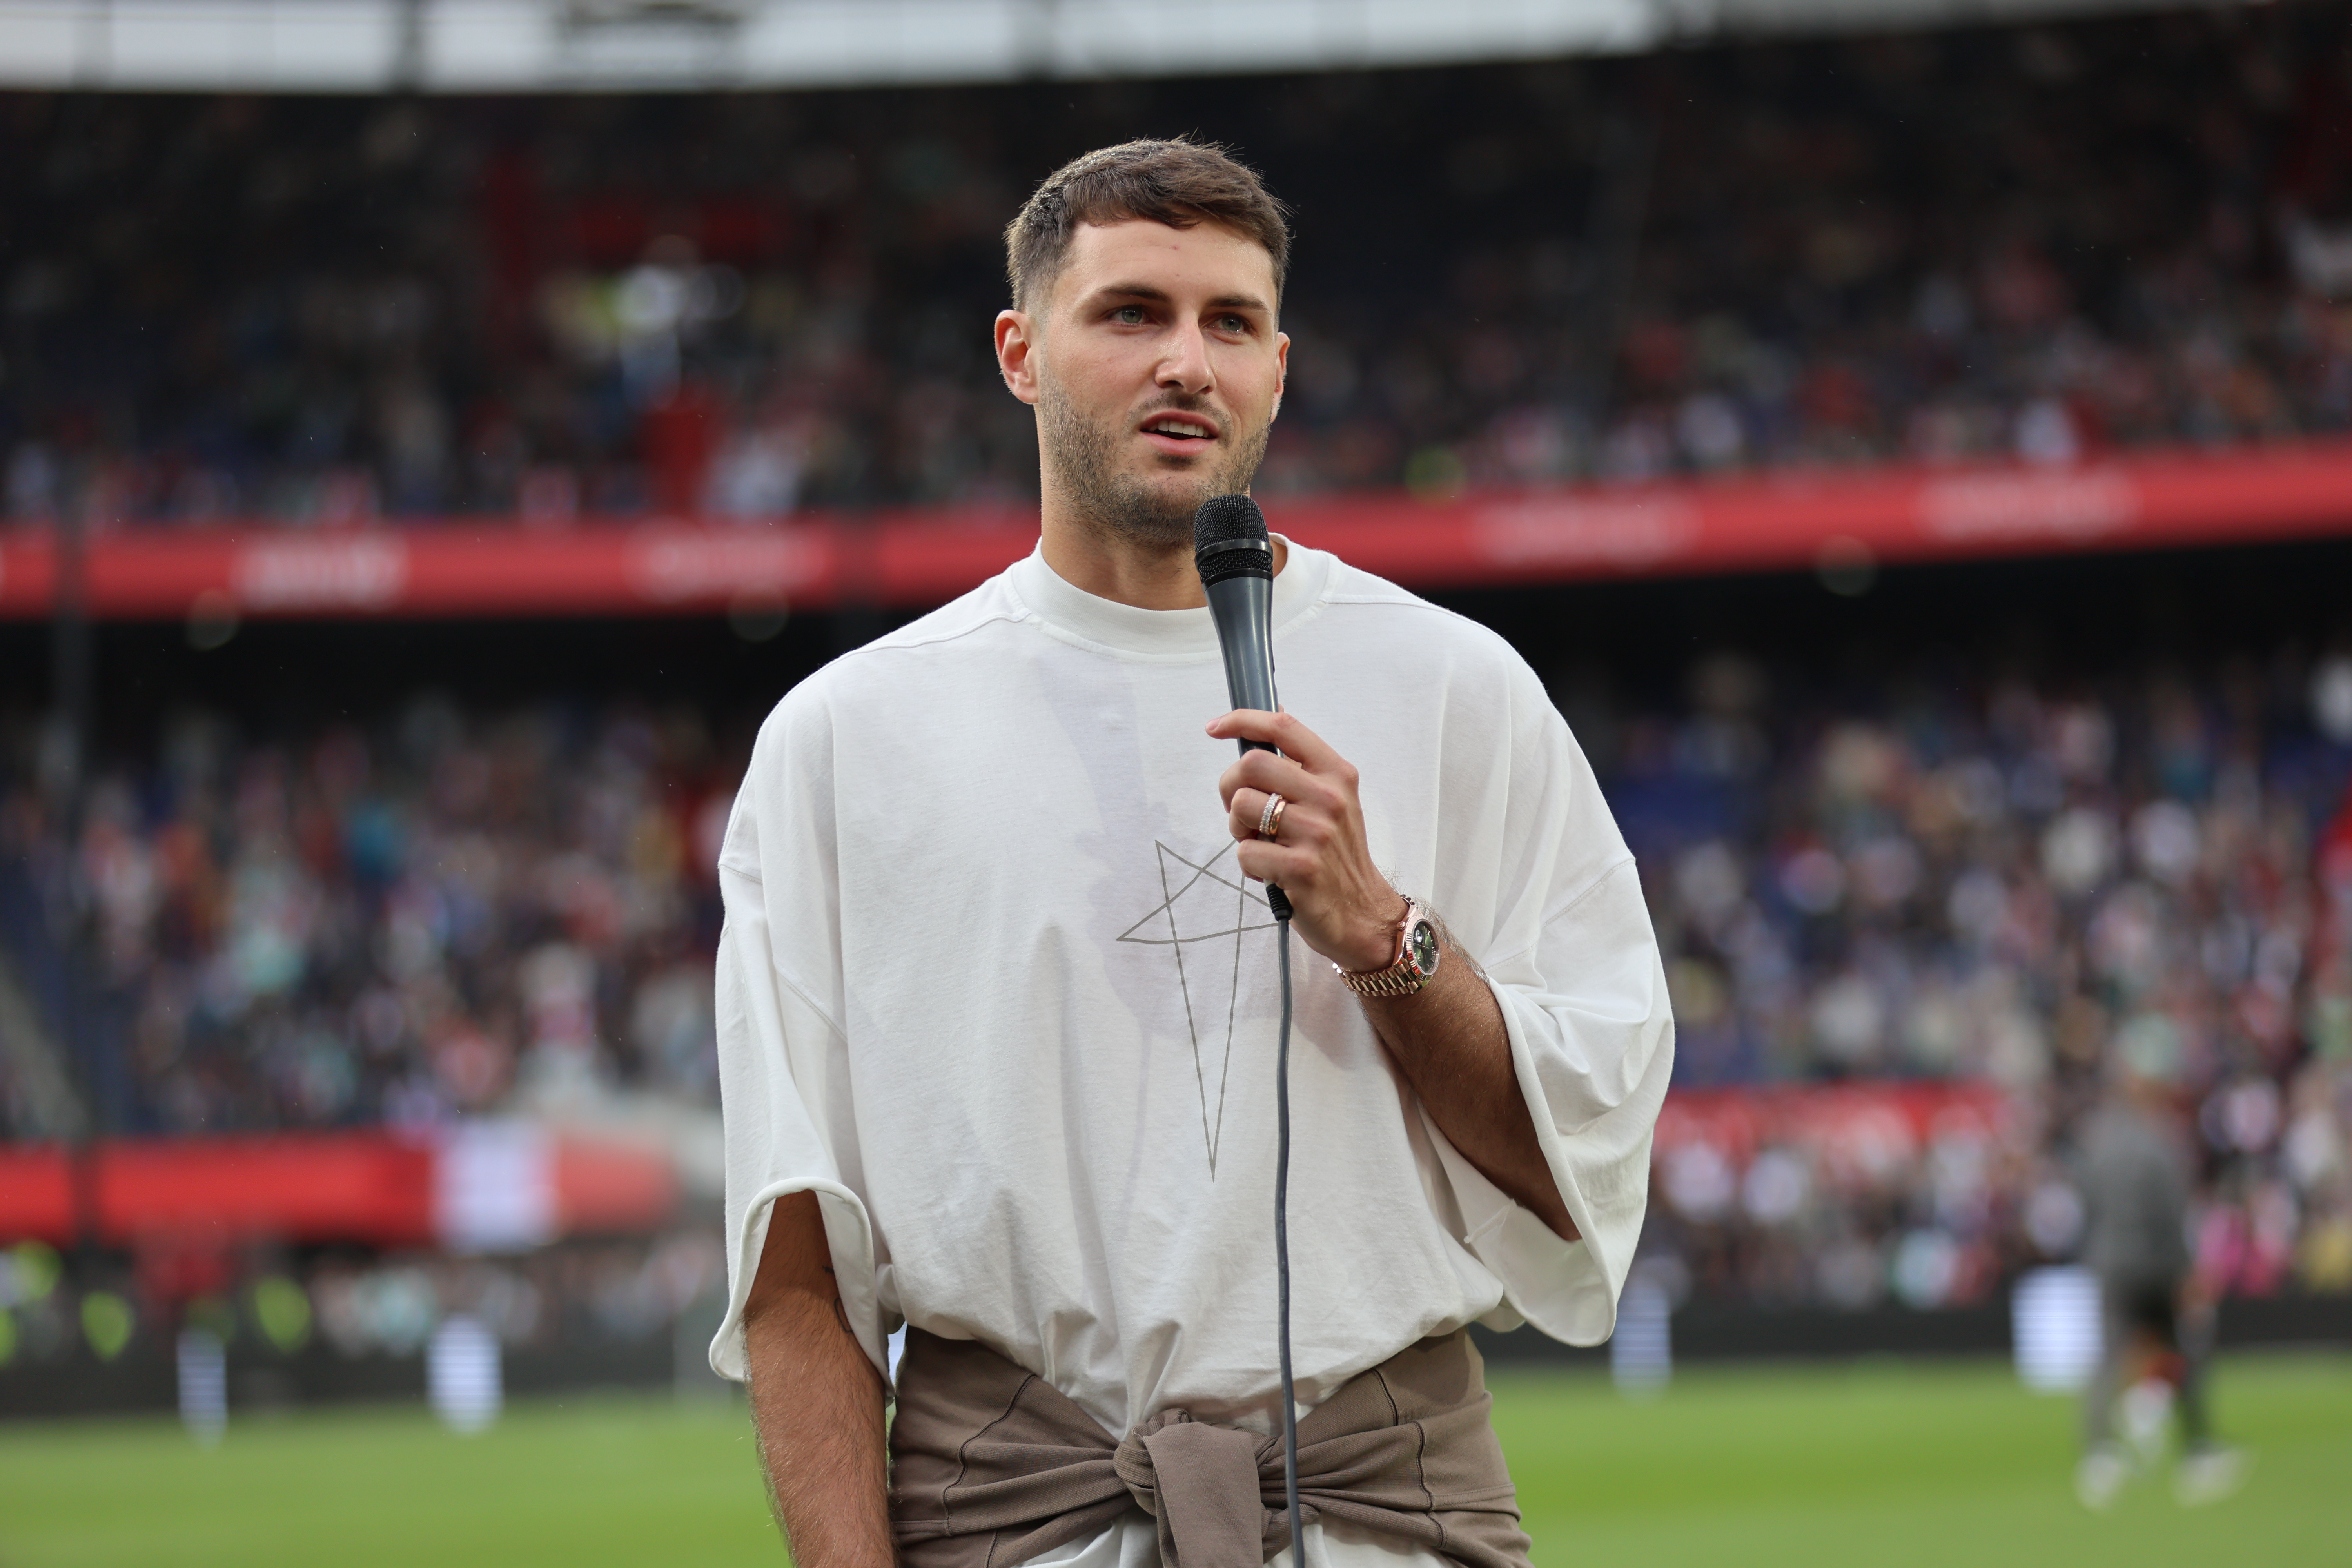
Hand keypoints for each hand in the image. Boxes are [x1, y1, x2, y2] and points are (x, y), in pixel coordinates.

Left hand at [1208, 709, 1403, 973]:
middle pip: (1251, 764)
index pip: (1283, 727)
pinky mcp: (1301, 867)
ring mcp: (1317, 832)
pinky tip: (1271, 870)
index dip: (1242, 720)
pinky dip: (1249, 863)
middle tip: (1242, 811)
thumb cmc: (1336, 855)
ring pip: (1242, 806)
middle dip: (1230, 786)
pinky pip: (1245, 851)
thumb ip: (1300, 768)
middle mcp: (1329, 797)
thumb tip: (1264, 723)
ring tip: (1262, 843)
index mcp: (1336, 774)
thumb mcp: (1332, 801)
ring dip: (1238, 828)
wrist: (1363, 913)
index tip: (1215, 727)